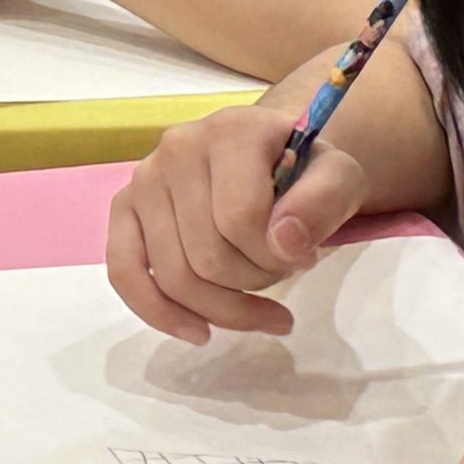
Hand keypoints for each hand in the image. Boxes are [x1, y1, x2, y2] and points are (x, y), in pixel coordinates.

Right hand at [107, 95, 373, 342]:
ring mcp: (144, 178)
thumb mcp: (340, 178)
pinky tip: (198, 332)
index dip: (276, 258)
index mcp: (231, 132)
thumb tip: (284, 244)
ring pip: (172, 276)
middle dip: (254, 284)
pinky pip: (124, 272)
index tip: (306, 257)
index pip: (238, 219)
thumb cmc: (303, 172)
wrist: (270, 155)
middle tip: (282, 274)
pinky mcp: (124, 207)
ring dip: (223, 307)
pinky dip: (158, 312)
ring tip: (257, 305)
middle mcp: (177, 148)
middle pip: (205, 256)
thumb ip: (325, 202)